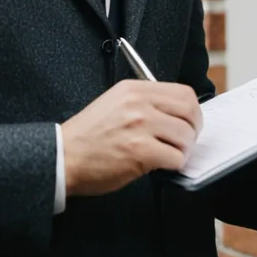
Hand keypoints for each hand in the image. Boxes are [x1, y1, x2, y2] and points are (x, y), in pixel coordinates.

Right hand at [60, 80, 202, 197]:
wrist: (63, 156)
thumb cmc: (88, 136)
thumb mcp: (115, 104)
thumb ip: (144, 103)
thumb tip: (175, 115)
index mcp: (134, 89)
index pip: (183, 93)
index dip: (192, 111)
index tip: (189, 123)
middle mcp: (139, 103)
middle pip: (190, 112)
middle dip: (193, 131)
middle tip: (184, 143)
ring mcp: (140, 126)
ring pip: (185, 136)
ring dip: (182, 150)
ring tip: (168, 156)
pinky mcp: (140, 151)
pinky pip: (175, 158)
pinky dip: (173, 165)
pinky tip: (160, 166)